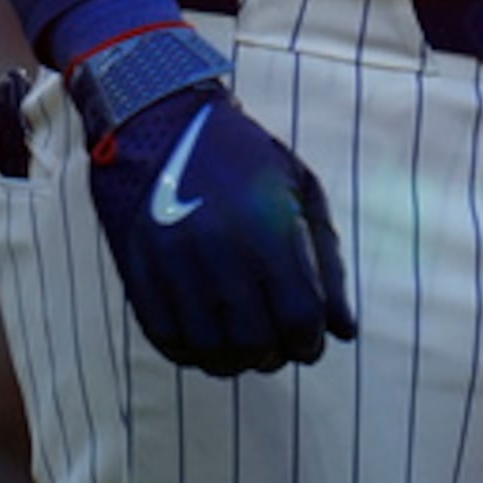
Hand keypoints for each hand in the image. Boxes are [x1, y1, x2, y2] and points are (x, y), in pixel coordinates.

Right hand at [71, 27, 357, 375]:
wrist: (159, 121)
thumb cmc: (243, 156)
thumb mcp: (299, 188)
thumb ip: (326, 262)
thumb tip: (344, 332)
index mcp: (268, 228)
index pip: (300, 318)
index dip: (309, 341)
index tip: (308, 338)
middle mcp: (221, 251)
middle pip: (257, 344)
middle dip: (275, 355)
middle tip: (276, 343)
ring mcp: (175, 265)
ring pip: (211, 352)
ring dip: (234, 361)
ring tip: (243, 346)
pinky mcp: (138, 274)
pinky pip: (167, 340)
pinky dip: (192, 353)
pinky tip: (206, 338)